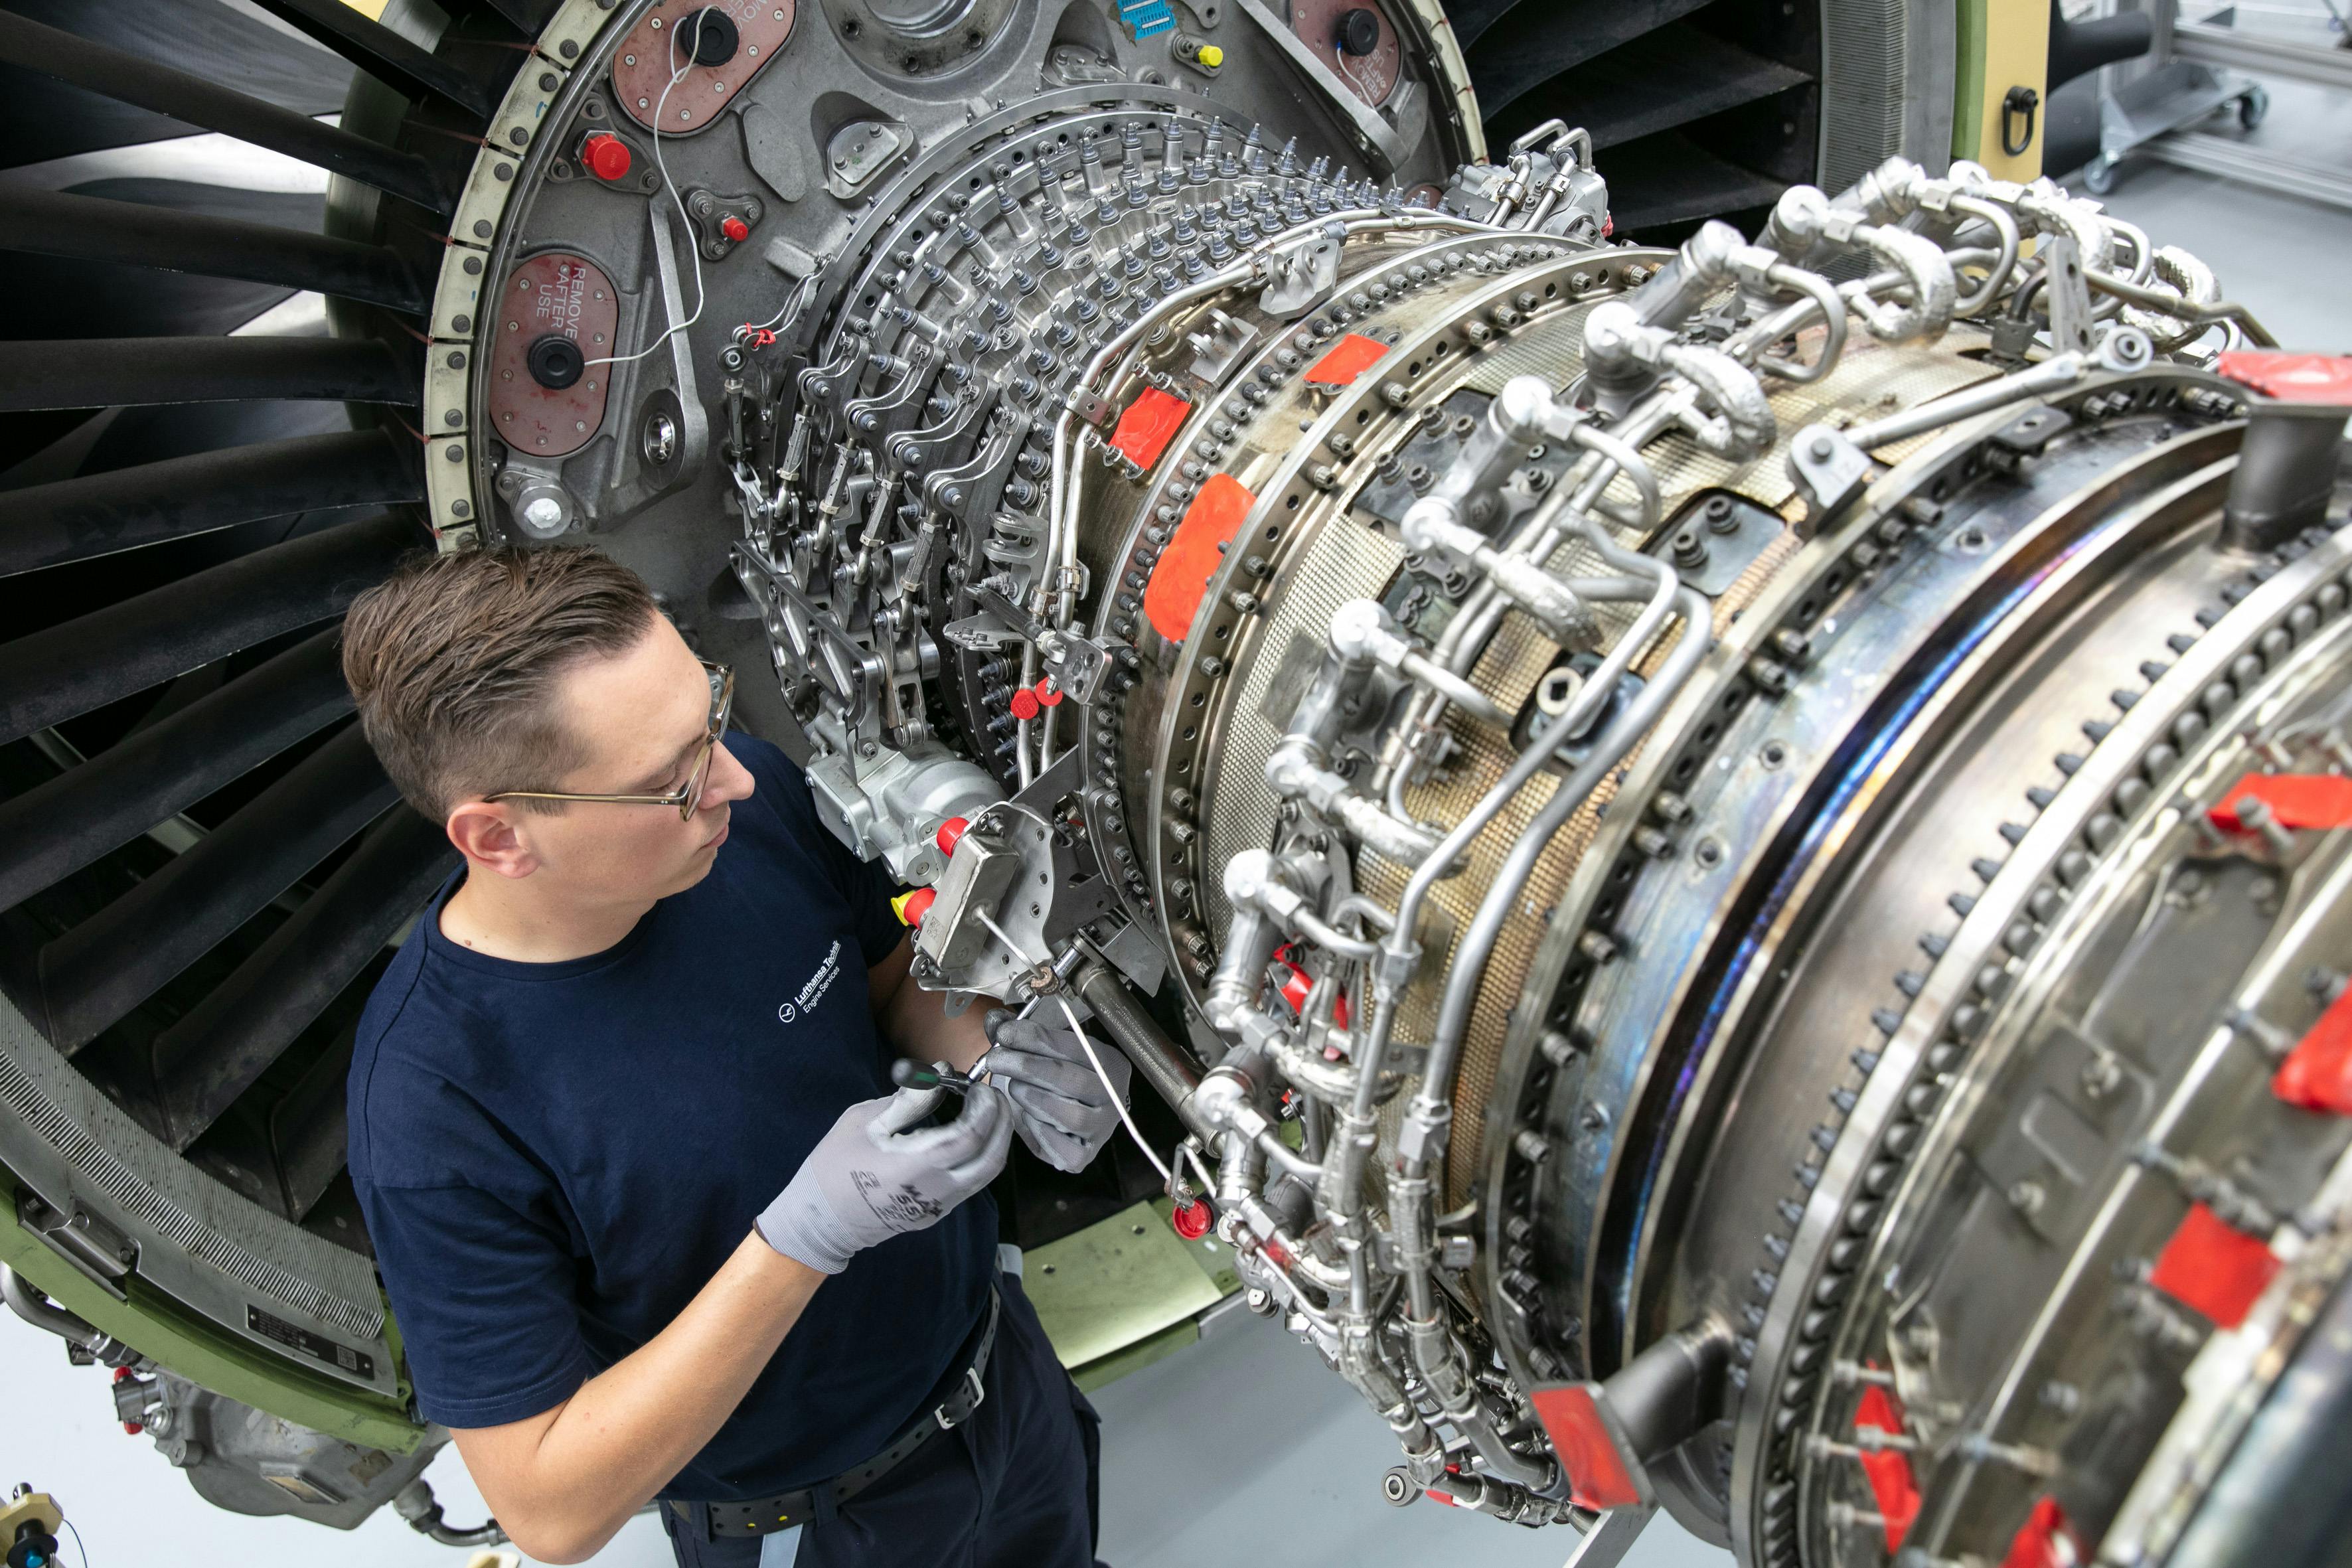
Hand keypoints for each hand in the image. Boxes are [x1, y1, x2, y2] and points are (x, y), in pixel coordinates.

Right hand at [756, 1083, 1011, 1272]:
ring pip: (986, 1174)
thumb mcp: (866, 1120)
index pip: (970, 1135)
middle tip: (992, 1096)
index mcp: (915, 1166)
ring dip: (995, 1140)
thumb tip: (941, 1071)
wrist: (820, 1219)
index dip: (983, 1107)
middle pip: (991, 1159)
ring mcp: (938, 1207)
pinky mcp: (936, 1213)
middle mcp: (935, 1192)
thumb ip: (909, 1099)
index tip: (979, 1086)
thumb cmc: (835, 1164)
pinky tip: (969, 1135)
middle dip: (1001, 1122)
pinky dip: (980, 1156)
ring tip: (986, 1112)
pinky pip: (971, 1184)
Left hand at [980, 1008, 1131, 1173]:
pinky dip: (1040, 1132)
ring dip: (1034, 1098)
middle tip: (996, 1059)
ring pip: (1071, 1116)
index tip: (1005, 1033)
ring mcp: (1101, 1129)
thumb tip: (995, 1020)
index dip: (1036, 1038)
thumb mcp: (1040, 1051)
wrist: (1063, 1117)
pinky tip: (1027, 1117)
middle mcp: (1113, 1097)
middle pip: (1072, 1080)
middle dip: (1028, 1066)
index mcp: (1110, 1063)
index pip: (1074, 1046)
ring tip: (1013, 1087)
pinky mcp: (1083, 1155)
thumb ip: (1018, 1034)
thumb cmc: (1054, 1079)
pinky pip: (1063, 1148)